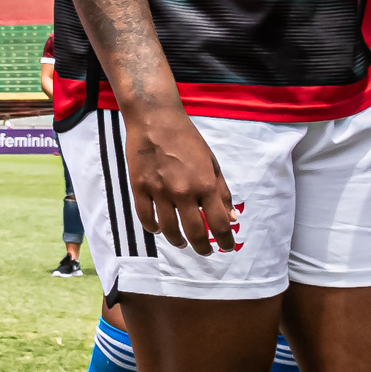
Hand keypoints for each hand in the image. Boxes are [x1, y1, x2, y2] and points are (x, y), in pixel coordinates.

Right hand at [124, 102, 236, 253]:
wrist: (156, 120)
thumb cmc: (187, 139)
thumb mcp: (212, 163)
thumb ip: (221, 191)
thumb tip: (230, 218)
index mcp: (205, 184)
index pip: (219, 223)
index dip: (224, 240)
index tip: (226, 247)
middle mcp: (183, 191)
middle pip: (195, 232)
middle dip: (202, 247)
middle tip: (204, 251)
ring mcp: (159, 190)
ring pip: (169, 229)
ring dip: (178, 241)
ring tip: (181, 243)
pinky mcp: (139, 187)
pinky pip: (146, 217)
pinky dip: (153, 228)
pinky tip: (159, 230)